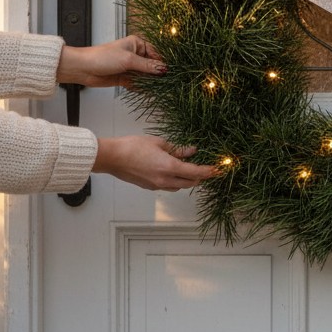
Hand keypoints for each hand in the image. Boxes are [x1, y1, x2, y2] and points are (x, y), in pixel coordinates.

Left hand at [56, 35, 165, 87]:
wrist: (84, 68)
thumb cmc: (102, 57)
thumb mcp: (128, 60)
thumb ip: (147, 66)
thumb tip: (163, 69)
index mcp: (137, 44)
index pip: (156, 54)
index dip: (162, 63)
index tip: (169, 73)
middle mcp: (134, 54)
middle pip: (152, 66)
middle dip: (156, 74)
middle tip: (164, 83)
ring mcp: (130, 66)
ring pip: (145, 76)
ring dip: (149, 82)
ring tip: (155, 88)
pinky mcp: (125, 77)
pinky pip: (138, 83)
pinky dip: (141, 87)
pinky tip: (144, 90)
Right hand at [94, 136, 219, 190]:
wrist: (112, 158)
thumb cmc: (133, 147)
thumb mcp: (159, 143)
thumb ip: (177, 149)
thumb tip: (191, 151)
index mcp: (169, 168)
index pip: (196, 173)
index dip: (209, 172)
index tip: (218, 170)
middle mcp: (165, 180)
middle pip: (190, 183)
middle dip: (200, 176)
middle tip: (206, 168)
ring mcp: (157, 186)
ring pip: (179, 186)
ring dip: (187, 180)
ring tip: (188, 168)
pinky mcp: (150, 187)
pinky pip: (168, 186)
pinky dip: (175, 181)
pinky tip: (172, 171)